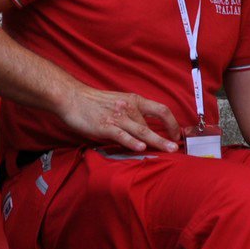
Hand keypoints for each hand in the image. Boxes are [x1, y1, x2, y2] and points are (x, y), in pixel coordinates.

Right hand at [56, 86, 180, 152]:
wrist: (72, 98)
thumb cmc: (94, 102)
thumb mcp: (118, 102)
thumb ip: (132, 114)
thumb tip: (146, 129)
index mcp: (134, 101)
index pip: (160, 109)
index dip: (172, 122)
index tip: (176, 134)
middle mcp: (128, 108)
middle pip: (153, 123)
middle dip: (167, 137)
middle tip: (177, 147)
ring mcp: (117, 118)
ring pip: (141, 130)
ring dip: (157, 141)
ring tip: (169, 150)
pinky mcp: (105, 126)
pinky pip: (121, 135)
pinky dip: (132, 142)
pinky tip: (140, 148)